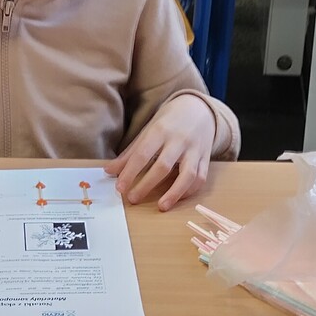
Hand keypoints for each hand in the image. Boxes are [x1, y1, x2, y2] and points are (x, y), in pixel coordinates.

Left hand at [106, 95, 226, 210]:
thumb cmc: (168, 122)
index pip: (143, 154)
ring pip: (188, 174)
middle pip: (163, 166)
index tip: (120, 188)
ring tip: (161, 207)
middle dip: (147, 185)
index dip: (130, 172)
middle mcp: (179, 140)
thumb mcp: (147, 131)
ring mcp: (195, 150)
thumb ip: (130, 153)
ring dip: (174, 193)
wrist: (198, 108)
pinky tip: (177, 198)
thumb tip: (109, 171)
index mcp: (160, 131)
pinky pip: (201, 177)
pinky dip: (190, 190)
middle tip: (133, 199)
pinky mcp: (206, 158)